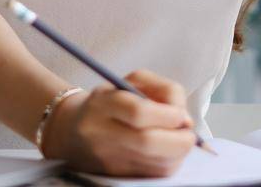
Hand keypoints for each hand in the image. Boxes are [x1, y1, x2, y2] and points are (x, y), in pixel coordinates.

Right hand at [41, 69, 197, 176]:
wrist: (71, 130)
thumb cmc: (108, 102)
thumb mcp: (128, 83)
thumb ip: (162, 90)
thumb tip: (185, 119)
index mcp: (102, 104)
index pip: (138, 112)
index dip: (168, 114)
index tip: (180, 114)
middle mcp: (101, 134)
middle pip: (148, 143)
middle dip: (179, 139)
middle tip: (188, 133)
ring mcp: (108, 160)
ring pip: (156, 164)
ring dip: (178, 153)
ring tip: (177, 140)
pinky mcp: (117, 177)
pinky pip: (154, 175)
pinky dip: (170, 163)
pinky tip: (167, 152)